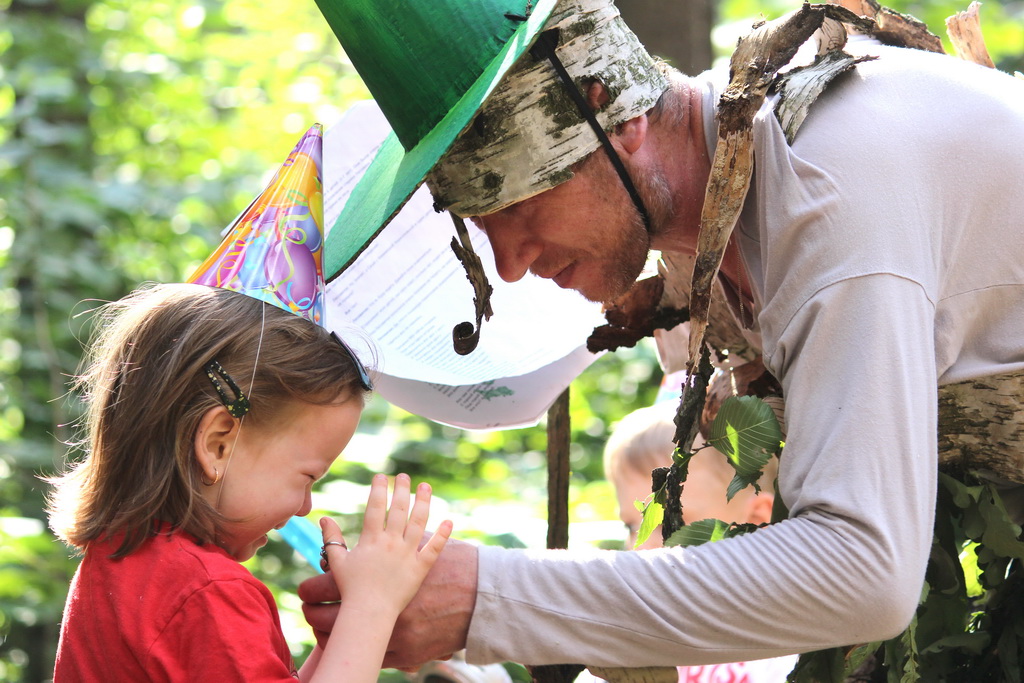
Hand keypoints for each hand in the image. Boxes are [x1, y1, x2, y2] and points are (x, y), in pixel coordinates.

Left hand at [301, 525, 478, 668]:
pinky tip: (357, 648)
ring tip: (323, 636)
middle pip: (326, 621)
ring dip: (332, 642)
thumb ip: (385, 540)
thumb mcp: (413, 544)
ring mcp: (392, 634)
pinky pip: (373, 660)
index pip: (323, 587)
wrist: (480, 594)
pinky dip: (364, 653)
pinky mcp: (406, 655)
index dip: (309, 590)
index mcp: (376, 577)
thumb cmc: (447, 565)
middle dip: (313, 618)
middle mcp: (380, 607)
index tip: (305, 591)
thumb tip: (363, 530)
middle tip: (308, 613)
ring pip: (346, 645)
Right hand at [318, 474, 451, 621]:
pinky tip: (449, 521)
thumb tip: (324, 518)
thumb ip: (331, 539)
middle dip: (402, 489)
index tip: (382, 476)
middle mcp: (391, 543)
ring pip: (419, 523)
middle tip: (405, 476)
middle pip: (399, 509)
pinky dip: (443, 535)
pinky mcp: (420, 569)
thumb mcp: (337, 561)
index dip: (379, 489)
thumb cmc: (351, 589)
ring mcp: (407, 555)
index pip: (375, 507)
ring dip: (424, 502)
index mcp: (371, 540)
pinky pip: (434, 549)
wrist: (369, 613)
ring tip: (426, 487)